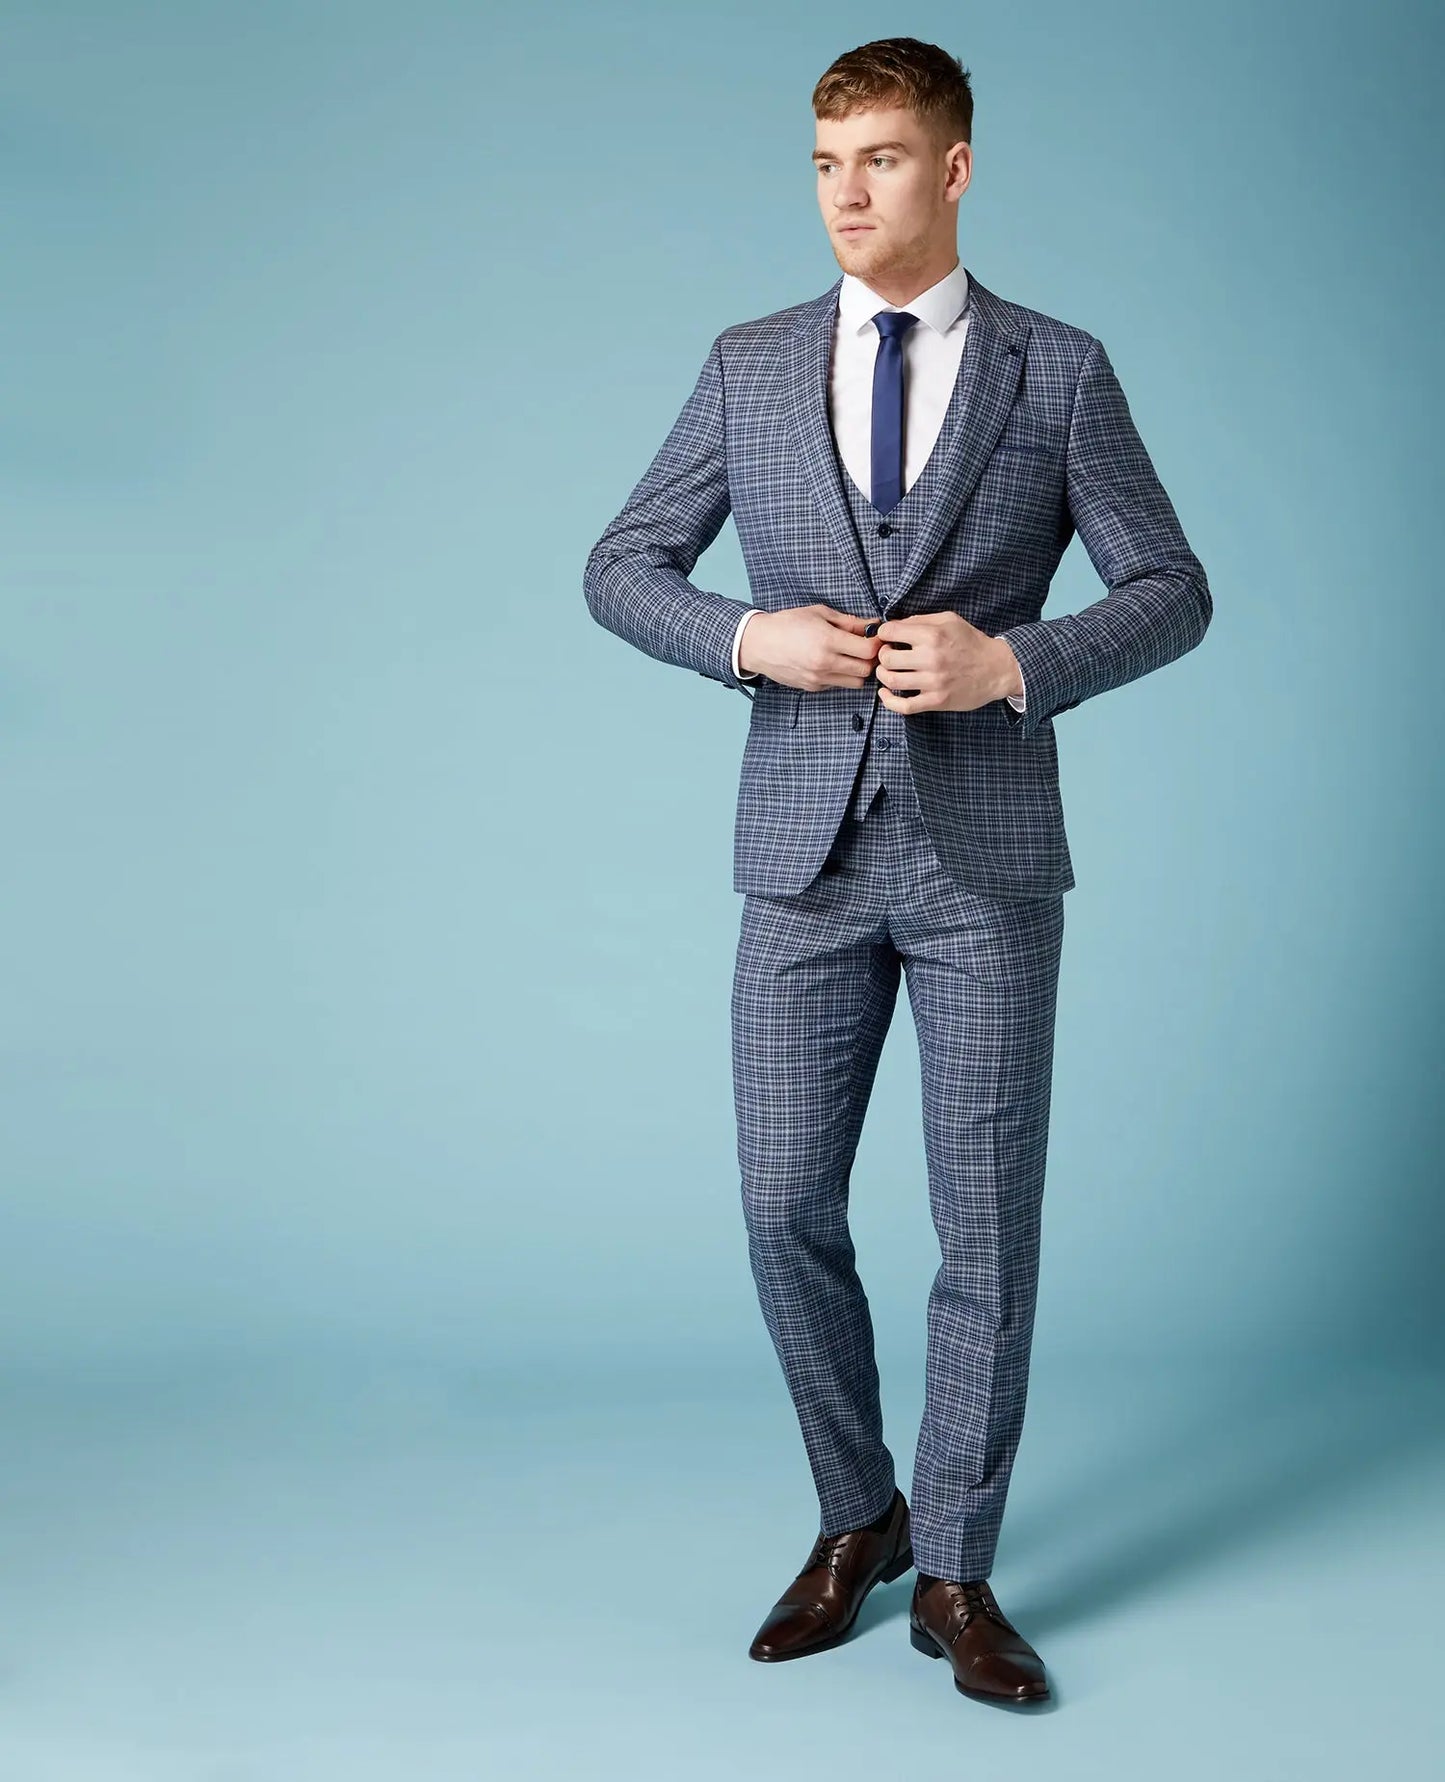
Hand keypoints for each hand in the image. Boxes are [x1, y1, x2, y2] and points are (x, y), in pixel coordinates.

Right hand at [739, 605, 881, 690]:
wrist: (759, 644)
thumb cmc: (787, 623)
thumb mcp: (819, 613)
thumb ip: (848, 621)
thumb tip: (872, 624)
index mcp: (828, 641)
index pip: (869, 650)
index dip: (878, 643)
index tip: (877, 636)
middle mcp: (825, 663)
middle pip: (866, 670)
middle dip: (871, 659)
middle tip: (867, 647)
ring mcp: (818, 678)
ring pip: (855, 682)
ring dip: (859, 670)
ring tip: (852, 656)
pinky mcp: (813, 687)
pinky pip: (838, 685)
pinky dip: (842, 675)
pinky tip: (834, 662)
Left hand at [872, 612, 1021, 712]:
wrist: (997, 669)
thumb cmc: (972, 643)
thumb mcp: (950, 620)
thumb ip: (922, 620)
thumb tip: (896, 625)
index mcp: (933, 635)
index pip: (890, 632)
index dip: (883, 633)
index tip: (887, 637)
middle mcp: (931, 658)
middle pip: (886, 658)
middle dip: (882, 655)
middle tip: (888, 655)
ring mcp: (933, 682)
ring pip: (891, 681)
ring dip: (883, 676)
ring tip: (887, 671)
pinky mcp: (936, 701)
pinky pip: (904, 706)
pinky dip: (888, 701)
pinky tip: (885, 693)